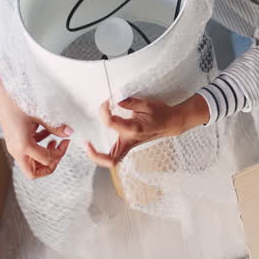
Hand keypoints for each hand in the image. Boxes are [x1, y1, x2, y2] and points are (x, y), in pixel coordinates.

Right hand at [0, 68, 72, 178]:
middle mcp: (16, 150)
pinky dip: (38, 146)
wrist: (2, 91)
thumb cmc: (18, 101)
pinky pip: (28, 151)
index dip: (60, 153)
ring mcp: (14, 146)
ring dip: (44, 155)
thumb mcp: (40, 114)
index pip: (46, 161)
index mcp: (22, 146)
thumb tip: (69, 132)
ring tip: (54, 140)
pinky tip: (46, 133)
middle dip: (50, 164)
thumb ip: (55, 126)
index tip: (66, 140)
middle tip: (60, 149)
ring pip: (30, 163)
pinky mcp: (14, 140)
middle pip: (34, 172)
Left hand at [85, 95, 209, 167]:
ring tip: (89, 145)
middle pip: (111, 159)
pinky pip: (114, 154)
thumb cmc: (161, 114)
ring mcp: (129, 145)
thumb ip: (130, 102)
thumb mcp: (147, 104)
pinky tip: (98, 144)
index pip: (111, 123)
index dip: (104, 112)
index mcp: (134, 129)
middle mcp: (130, 140)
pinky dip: (104, 153)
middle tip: (86, 143)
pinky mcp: (129, 145)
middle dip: (96, 154)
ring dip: (99, 156)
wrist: (172, 123)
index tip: (106, 103)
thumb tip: (116, 99)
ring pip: (112, 160)